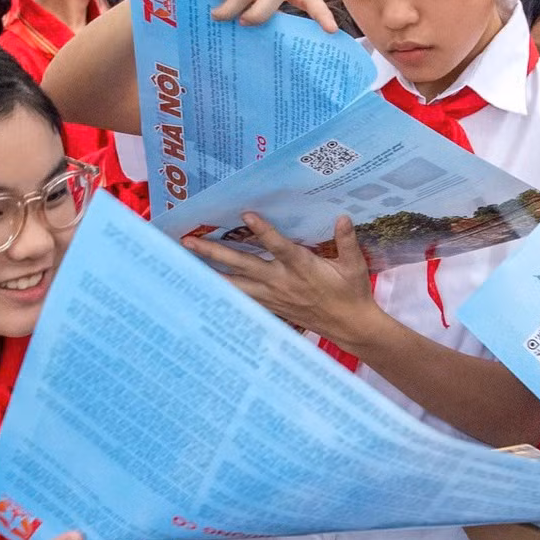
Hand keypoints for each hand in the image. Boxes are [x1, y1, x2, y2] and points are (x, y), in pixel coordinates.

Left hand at [183, 213, 380, 349]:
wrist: (349, 325)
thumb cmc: (352, 292)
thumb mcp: (355, 265)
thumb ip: (347, 240)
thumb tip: (342, 217)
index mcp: (303, 268)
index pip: (280, 247)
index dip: (263, 231)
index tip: (245, 215)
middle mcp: (282, 282)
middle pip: (244, 264)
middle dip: (215, 252)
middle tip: (188, 240)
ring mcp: (273, 296)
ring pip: (236, 283)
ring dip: (210, 272)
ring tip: (183, 263)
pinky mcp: (271, 306)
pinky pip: (241, 297)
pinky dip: (222, 291)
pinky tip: (204, 286)